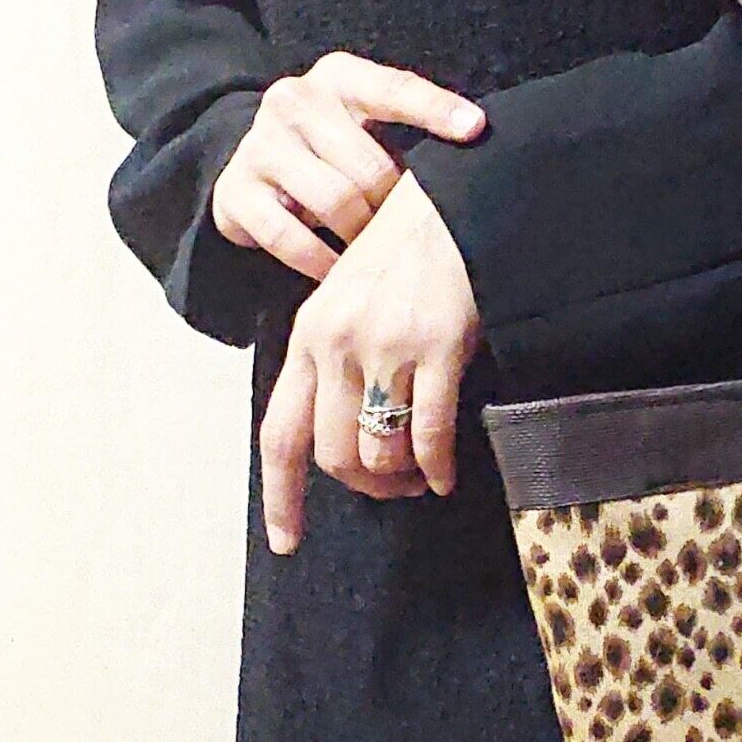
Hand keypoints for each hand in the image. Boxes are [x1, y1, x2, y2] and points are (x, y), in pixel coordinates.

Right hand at [211, 51, 485, 281]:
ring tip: (374, 251)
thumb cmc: (335, 150)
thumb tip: (477, 147)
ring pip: (332, 201)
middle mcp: (293, 100)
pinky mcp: (235, 190)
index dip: (436, 110)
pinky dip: (320, 261)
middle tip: (405, 231)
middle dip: (392, 206)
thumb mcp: (368, 127)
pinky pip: (288, 237)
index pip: (394, 89)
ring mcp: (259, 144)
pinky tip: (338, 272)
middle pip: (367, 164)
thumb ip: (410, 132)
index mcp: (338, 76)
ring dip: (361, 237)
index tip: (476, 130)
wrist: (253, 166)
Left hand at [260, 170, 482, 554]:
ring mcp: (383, 347)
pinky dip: (437, 467)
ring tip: (422, 478)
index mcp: (308, 335)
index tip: (287, 542)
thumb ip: (339, 354)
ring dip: (401, 479)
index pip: (280, 433)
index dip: (281, 496)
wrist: (461, 199)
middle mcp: (335, 344)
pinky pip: (428, 435)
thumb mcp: (354, 296)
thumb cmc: (413, 247)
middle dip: (364, 487)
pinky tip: (448, 474)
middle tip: (393, 489)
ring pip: (377, 452)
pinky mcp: (435, 347)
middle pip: (331, 456)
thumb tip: (349, 427)